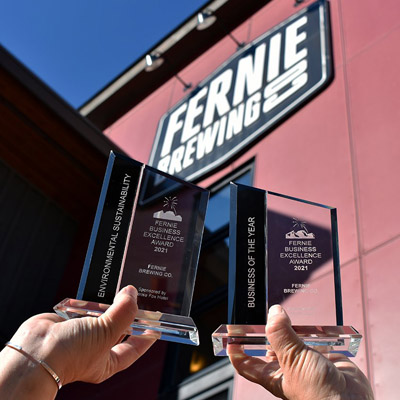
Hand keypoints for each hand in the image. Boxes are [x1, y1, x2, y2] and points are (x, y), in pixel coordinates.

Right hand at [4, 286, 156, 386]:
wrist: (36, 350)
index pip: (134, 348)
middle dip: (129, 313)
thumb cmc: (69, 355)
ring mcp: (84, 333)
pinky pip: (88, 306)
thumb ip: (123, 313)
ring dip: (112, 303)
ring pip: (104, 314)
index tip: (156, 324)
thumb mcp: (106, 333)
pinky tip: (102, 290)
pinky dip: (94, 298)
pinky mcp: (72, 320)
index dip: (146, 336)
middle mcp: (97, 348)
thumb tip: (132, 294)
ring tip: (124, 290)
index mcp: (108, 361)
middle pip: (120, 327)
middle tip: (141, 298)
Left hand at [228, 305, 373, 399]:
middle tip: (262, 308)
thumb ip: (281, 335)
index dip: (236, 349)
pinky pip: (313, 336)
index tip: (229, 333)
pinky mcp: (322, 354)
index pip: (246, 363)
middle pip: (269, 344)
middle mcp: (286, 366)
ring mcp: (304, 360)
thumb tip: (273, 312)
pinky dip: (312, 328)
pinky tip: (311, 318)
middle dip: (266, 328)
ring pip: (291, 337)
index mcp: (273, 374)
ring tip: (285, 308)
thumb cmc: (318, 394)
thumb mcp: (292, 361)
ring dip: (290, 325)